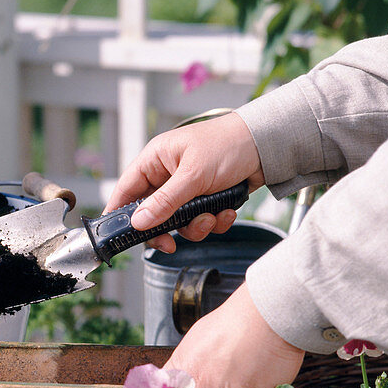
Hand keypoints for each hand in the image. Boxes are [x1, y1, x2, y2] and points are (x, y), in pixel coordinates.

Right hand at [104, 112, 264, 253]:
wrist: (270, 145)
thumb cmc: (229, 145)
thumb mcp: (194, 175)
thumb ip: (165, 201)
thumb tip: (138, 222)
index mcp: (156, 160)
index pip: (126, 190)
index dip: (119, 213)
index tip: (118, 236)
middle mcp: (168, 175)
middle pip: (151, 213)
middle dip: (166, 229)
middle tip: (170, 243)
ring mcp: (187, 189)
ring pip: (178, 222)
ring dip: (196, 227)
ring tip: (212, 217)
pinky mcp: (206, 198)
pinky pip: (200, 221)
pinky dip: (214, 222)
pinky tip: (227, 212)